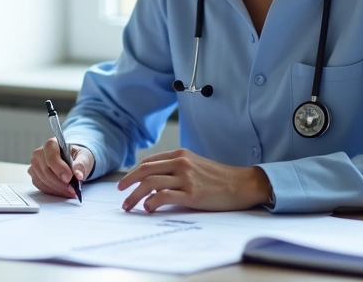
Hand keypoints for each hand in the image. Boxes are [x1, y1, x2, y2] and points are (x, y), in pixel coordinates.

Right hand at [27, 138, 94, 198]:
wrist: (72, 161)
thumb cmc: (77, 157)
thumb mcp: (84, 157)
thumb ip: (81, 164)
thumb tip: (78, 175)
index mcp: (52, 144)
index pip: (51, 157)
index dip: (59, 169)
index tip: (69, 178)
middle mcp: (40, 152)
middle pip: (46, 170)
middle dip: (60, 182)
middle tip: (72, 188)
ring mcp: (35, 164)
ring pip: (42, 179)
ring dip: (57, 188)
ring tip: (70, 191)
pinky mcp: (34, 174)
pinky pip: (40, 185)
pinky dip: (52, 191)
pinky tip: (62, 191)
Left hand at [117, 149, 270, 212]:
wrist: (242, 184)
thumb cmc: (218, 177)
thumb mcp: (195, 164)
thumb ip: (175, 169)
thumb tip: (152, 182)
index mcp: (180, 155)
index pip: (149, 162)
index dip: (133, 173)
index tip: (125, 183)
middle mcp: (181, 163)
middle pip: (145, 170)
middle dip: (128, 182)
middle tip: (120, 193)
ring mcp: (186, 178)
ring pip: (150, 183)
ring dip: (135, 195)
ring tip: (129, 206)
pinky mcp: (192, 194)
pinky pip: (164, 196)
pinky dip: (151, 202)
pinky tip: (148, 208)